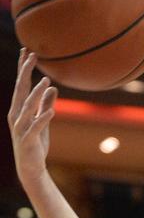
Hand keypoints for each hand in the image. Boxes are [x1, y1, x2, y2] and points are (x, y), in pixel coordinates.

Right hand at [7, 49, 57, 187]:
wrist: (30, 167)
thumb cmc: (35, 144)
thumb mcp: (43, 121)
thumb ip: (46, 105)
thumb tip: (52, 88)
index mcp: (18, 109)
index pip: (21, 84)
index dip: (23, 68)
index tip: (27, 51)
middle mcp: (16, 115)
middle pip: (21, 90)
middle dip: (25, 72)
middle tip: (32, 55)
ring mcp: (21, 127)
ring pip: (27, 106)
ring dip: (36, 93)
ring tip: (46, 81)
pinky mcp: (28, 140)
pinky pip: (36, 127)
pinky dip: (43, 118)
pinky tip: (51, 111)